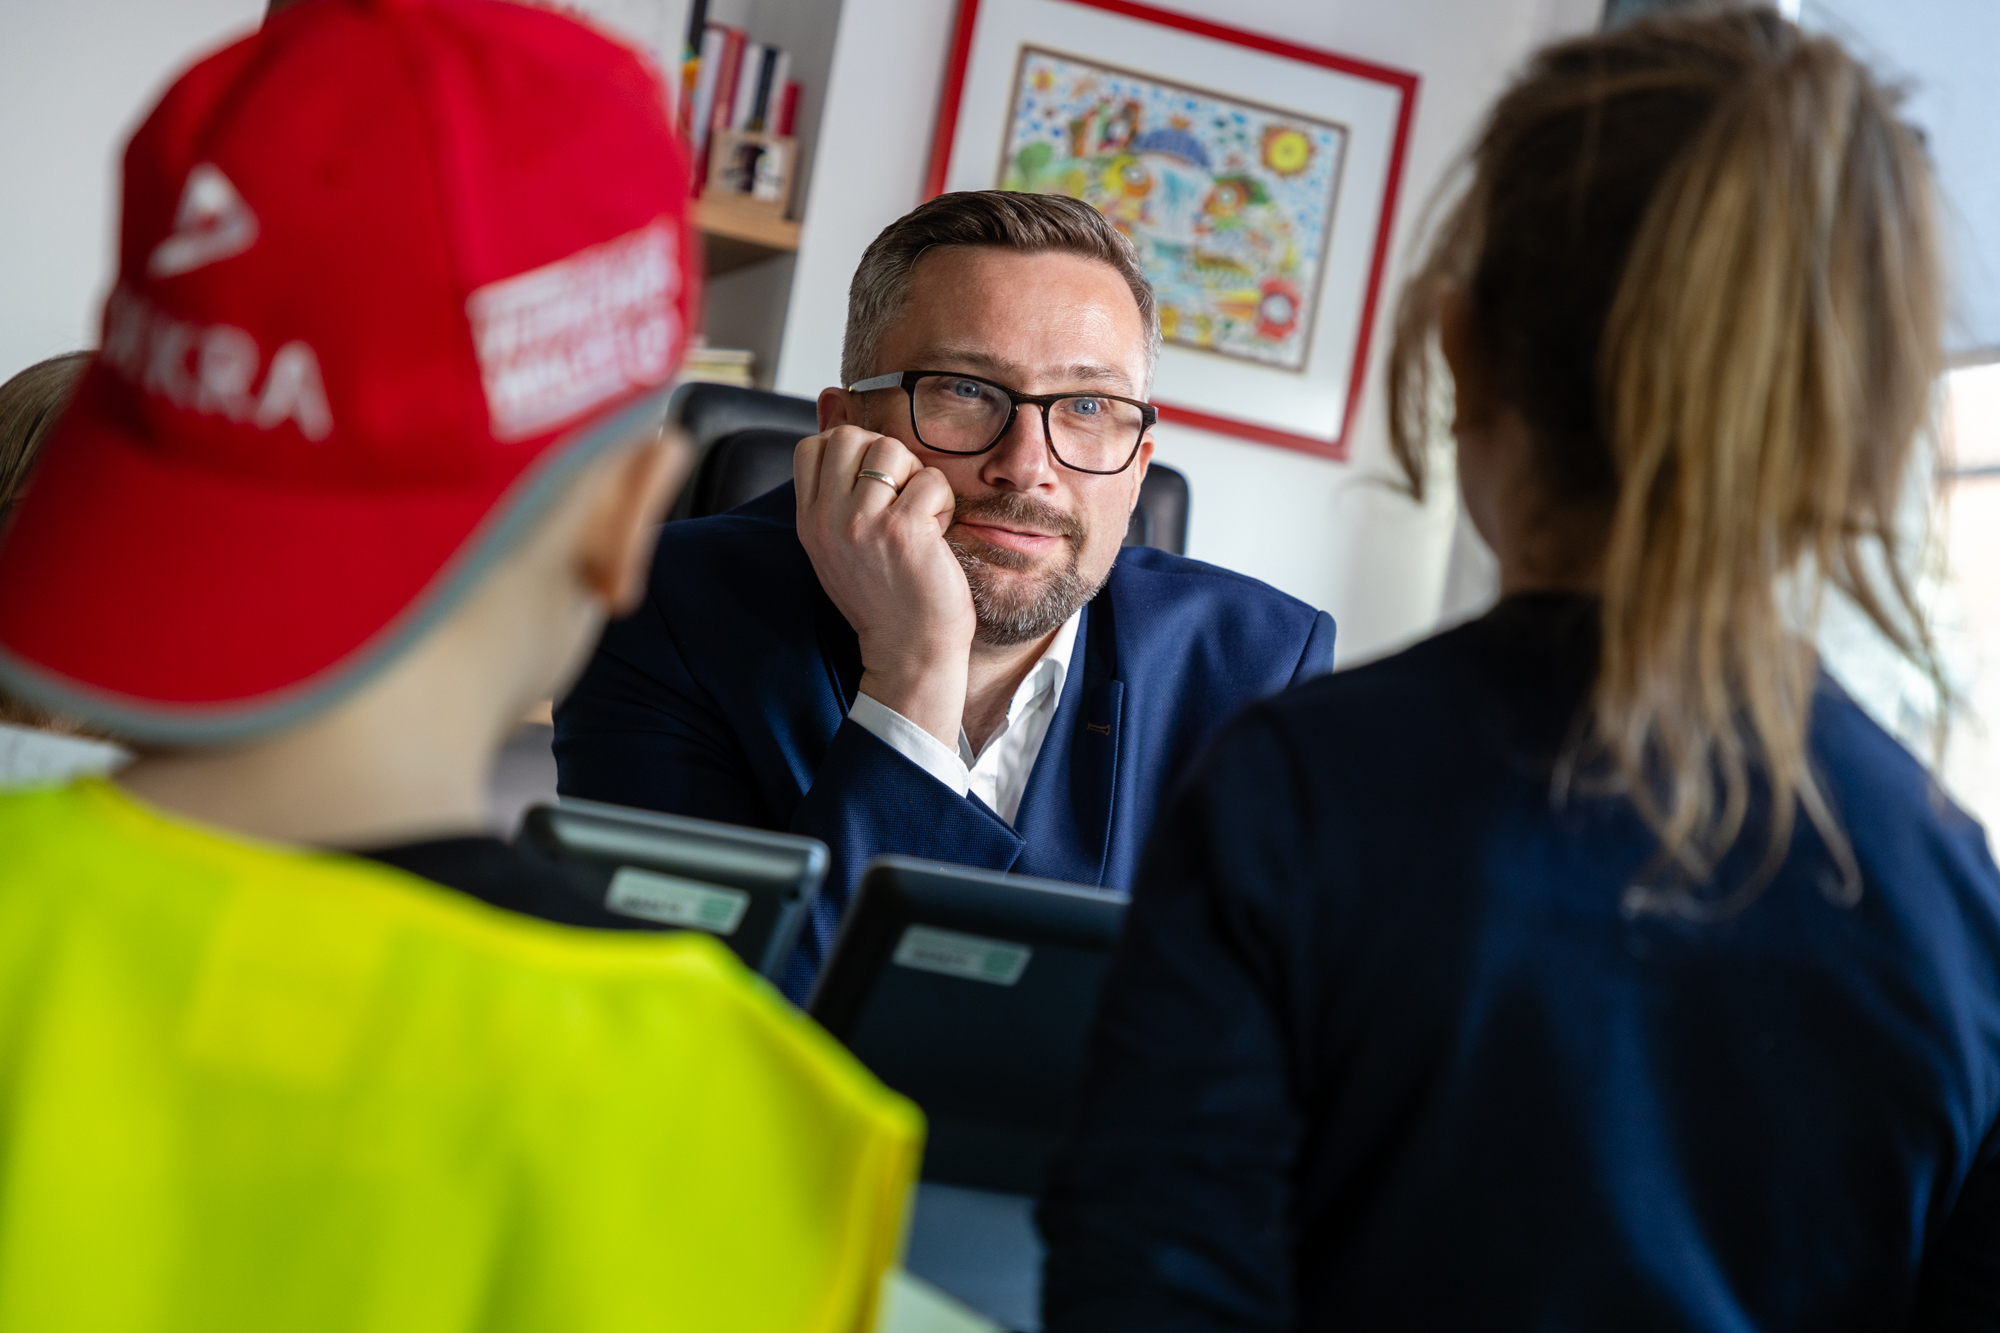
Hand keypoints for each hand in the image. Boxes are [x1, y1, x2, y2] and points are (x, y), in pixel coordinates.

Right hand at [794, 426, 972, 748]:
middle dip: (886, 458)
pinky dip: (942, 503)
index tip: (875, 488)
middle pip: (851, 436)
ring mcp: (862, 524)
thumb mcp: (841, 542)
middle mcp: (826, 519)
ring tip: (920, 520)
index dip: (851, 452)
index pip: (814, 445)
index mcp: (808, 521)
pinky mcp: (903, 532)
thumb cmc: (885, 596)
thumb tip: (831, 401)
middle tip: (901, 501)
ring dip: (918, 480)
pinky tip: (936, 537)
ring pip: (893, 450)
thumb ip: (835, 487)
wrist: (909, 653)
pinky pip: (930, 480)